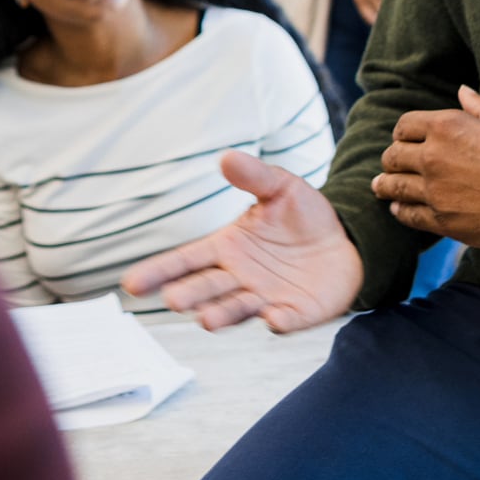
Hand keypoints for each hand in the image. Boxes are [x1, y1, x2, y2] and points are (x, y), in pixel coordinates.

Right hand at [121, 151, 362, 333]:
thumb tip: (226, 158)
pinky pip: (283, 320)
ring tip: (206, 319)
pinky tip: (272, 319)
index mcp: (228, 247)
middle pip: (206, 288)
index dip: (160, 272)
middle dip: (190, 295)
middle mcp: (239, 277)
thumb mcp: (280, 187)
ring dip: (222, 314)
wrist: (346, 241)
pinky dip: (277, 322)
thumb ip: (254, 175)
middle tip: (174, 300)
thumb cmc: (304, 216)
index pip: (186, 260)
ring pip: (236, 309)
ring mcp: (264, 298)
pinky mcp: (294, 313)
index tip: (132, 284)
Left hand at [369, 86, 479, 250]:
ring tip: (382, 186)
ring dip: (386, 185)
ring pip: (393, 186)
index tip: (405, 139)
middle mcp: (435, 157)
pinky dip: (401, 210)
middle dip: (392, 158)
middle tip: (392, 164)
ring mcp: (436, 192)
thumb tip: (463, 91)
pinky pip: (408, 216)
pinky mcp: (445, 222)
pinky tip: (400, 208)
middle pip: (393, 156)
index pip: (405, 126)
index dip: (404, 132)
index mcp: (448, 126)